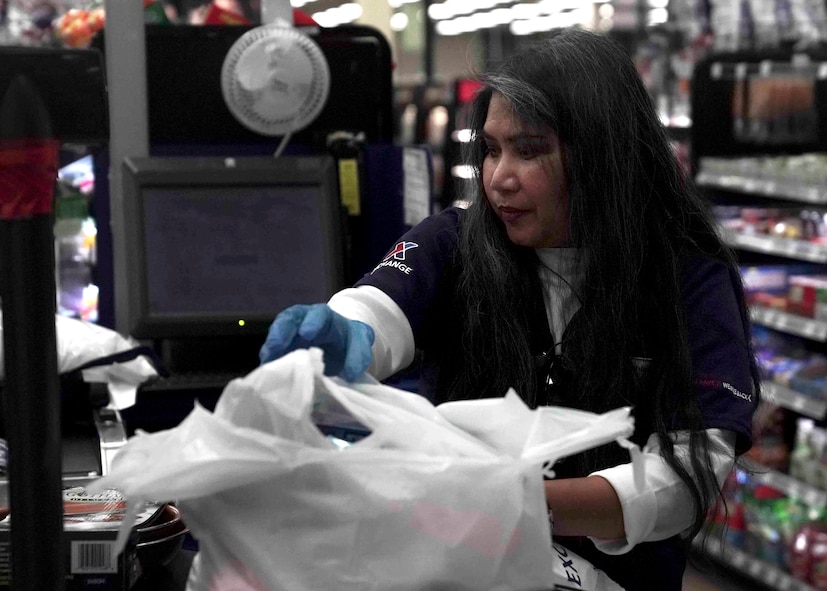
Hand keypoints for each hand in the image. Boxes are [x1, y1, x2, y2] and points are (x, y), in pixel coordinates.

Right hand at [259, 304, 374, 380]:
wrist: (339, 344)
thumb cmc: (347, 341)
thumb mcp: (359, 344)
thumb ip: (359, 356)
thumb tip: (351, 374)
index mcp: (325, 317)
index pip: (319, 315)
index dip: (312, 322)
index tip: (307, 334)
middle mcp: (303, 320)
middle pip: (289, 319)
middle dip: (282, 331)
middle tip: (277, 345)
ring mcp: (289, 332)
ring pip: (277, 333)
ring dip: (271, 346)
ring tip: (268, 360)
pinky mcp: (281, 345)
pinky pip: (272, 349)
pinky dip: (269, 359)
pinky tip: (267, 370)